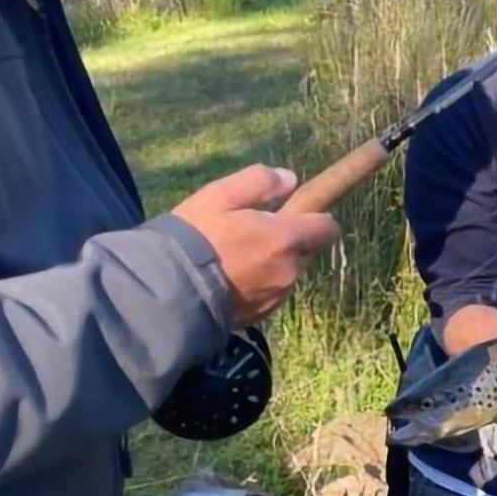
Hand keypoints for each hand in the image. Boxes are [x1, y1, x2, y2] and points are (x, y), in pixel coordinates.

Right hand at [171, 164, 340, 326]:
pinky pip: (272, 294)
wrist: (168, 289)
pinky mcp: (261, 316)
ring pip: (288, 274)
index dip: (316, 218)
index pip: (328, 228)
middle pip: (307, 252)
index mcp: (285, 239)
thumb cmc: (194, 236)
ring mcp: (276, 297)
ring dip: (274, 264)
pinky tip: (231, 278)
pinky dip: (260, 284)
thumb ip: (260, 182)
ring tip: (237, 257)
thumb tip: (290, 179)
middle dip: (290, 241)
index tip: (295, 213)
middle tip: (254, 233)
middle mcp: (288, 271)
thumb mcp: (221, 195)